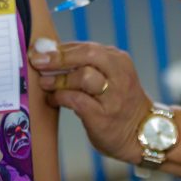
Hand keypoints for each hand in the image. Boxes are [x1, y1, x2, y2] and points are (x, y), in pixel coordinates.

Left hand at [31, 41, 151, 163]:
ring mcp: (113, 96)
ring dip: (58, 78)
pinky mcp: (103, 116)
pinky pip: (76, 100)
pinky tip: (52, 99)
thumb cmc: (119, 103)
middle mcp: (119, 75)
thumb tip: (50, 54)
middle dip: (59, 57)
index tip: (40, 49)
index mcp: (119, 60)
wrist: (142, 134)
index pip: (87, 47)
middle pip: (87, 55)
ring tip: (44, 82)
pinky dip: (60, 97)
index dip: (61, 48)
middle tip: (38, 60)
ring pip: (82, 76)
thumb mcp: (112, 77)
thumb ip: (87, 65)